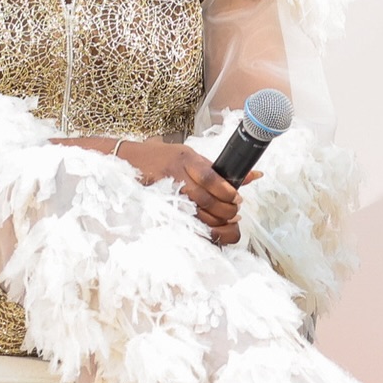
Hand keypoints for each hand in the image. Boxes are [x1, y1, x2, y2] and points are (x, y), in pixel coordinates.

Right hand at [119, 140, 244, 245]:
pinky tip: (209, 226)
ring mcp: (167, 191)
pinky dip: (199, 224)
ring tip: (226, 219)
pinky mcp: (161, 204)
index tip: (237, 198)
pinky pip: (184, 218)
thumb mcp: (191, 156)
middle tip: (235, 211)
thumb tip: (251, 176)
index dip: (226, 190)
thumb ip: (216, 169)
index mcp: (186, 159)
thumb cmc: (164, 157)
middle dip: (224, 208)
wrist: (131, 161)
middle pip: (205, 198)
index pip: (210, 177)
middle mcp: (177, 175)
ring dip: (215, 219)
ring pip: (195, 211)